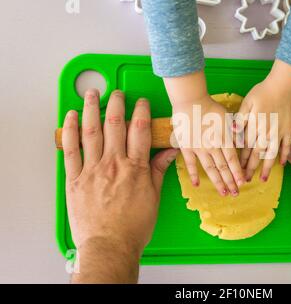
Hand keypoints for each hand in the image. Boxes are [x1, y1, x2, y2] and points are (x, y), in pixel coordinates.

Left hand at [62, 89, 177, 282]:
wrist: (109, 246)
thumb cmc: (134, 226)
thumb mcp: (154, 197)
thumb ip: (159, 170)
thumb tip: (171, 151)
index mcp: (136, 168)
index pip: (139, 130)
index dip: (141, 111)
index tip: (141, 102)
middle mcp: (114, 163)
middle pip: (115, 124)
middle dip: (117, 104)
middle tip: (118, 93)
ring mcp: (92, 169)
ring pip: (91, 131)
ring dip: (91, 109)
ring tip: (92, 93)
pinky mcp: (75, 179)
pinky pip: (71, 150)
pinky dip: (69, 131)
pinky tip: (70, 117)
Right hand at [165, 71, 244, 195]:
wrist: (190, 101)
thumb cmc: (210, 106)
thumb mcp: (228, 117)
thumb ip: (235, 131)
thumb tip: (242, 144)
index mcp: (224, 139)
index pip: (233, 160)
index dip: (238, 173)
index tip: (242, 183)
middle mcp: (212, 146)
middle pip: (223, 168)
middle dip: (230, 182)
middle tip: (236, 193)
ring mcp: (199, 148)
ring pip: (210, 169)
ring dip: (217, 182)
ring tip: (223, 193)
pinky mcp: (186, 147)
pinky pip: (191, 164)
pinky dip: (194, 175)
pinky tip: (197, 185)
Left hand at [236, 59, 290, 181]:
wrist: (284, 85)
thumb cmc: (263, 92)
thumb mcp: (247, 102)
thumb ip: (240, 119)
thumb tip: (233, 133)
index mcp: (254, 127)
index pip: (245, 148)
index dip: (240, 160)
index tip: (236, 170)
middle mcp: (266, 133)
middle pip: (257, 154)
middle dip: (250, 168)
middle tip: (245, 180)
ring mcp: (279, 133)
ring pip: (271, 154)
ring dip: (266, 167)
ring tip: (263, 179)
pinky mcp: (289, 130)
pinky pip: (287, 146)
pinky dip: (284, 156)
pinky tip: (282, 165)